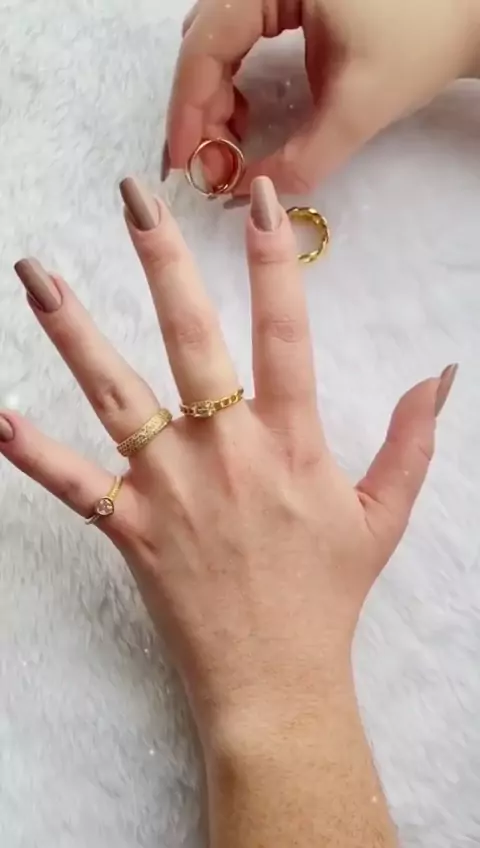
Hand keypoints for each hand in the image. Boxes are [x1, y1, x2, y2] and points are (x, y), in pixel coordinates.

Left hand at [1, 175, 455, 734]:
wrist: (276, 682)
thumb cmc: (326, 596)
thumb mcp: (384, 515)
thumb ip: (412, 440)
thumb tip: (442, 374)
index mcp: (290, 443)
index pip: (286, 333)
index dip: (275, 261)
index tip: (259, 198)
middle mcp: (227, 453)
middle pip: (190, 341)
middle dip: (163, 262)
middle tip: (133, 197)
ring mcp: (173, 489)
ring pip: (117, 396)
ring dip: (74, 333)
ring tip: (35, 273)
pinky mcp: (132, 530)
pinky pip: (75, 486)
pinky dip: (34, 454)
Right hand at [165, 0, 478, 192]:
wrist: (467, 14)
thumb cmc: (424, 42)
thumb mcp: (358, 108)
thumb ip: (302, 160)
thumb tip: (253, 196)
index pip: (206, 44)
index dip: (189, 108)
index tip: (186, 164)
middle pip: (203, 40)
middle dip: (201, 107)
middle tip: (209, 163)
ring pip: (215, 39)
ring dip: (215, 96)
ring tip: (232, 142)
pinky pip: (236, 34)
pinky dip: (234, 79)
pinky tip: (248, 112)